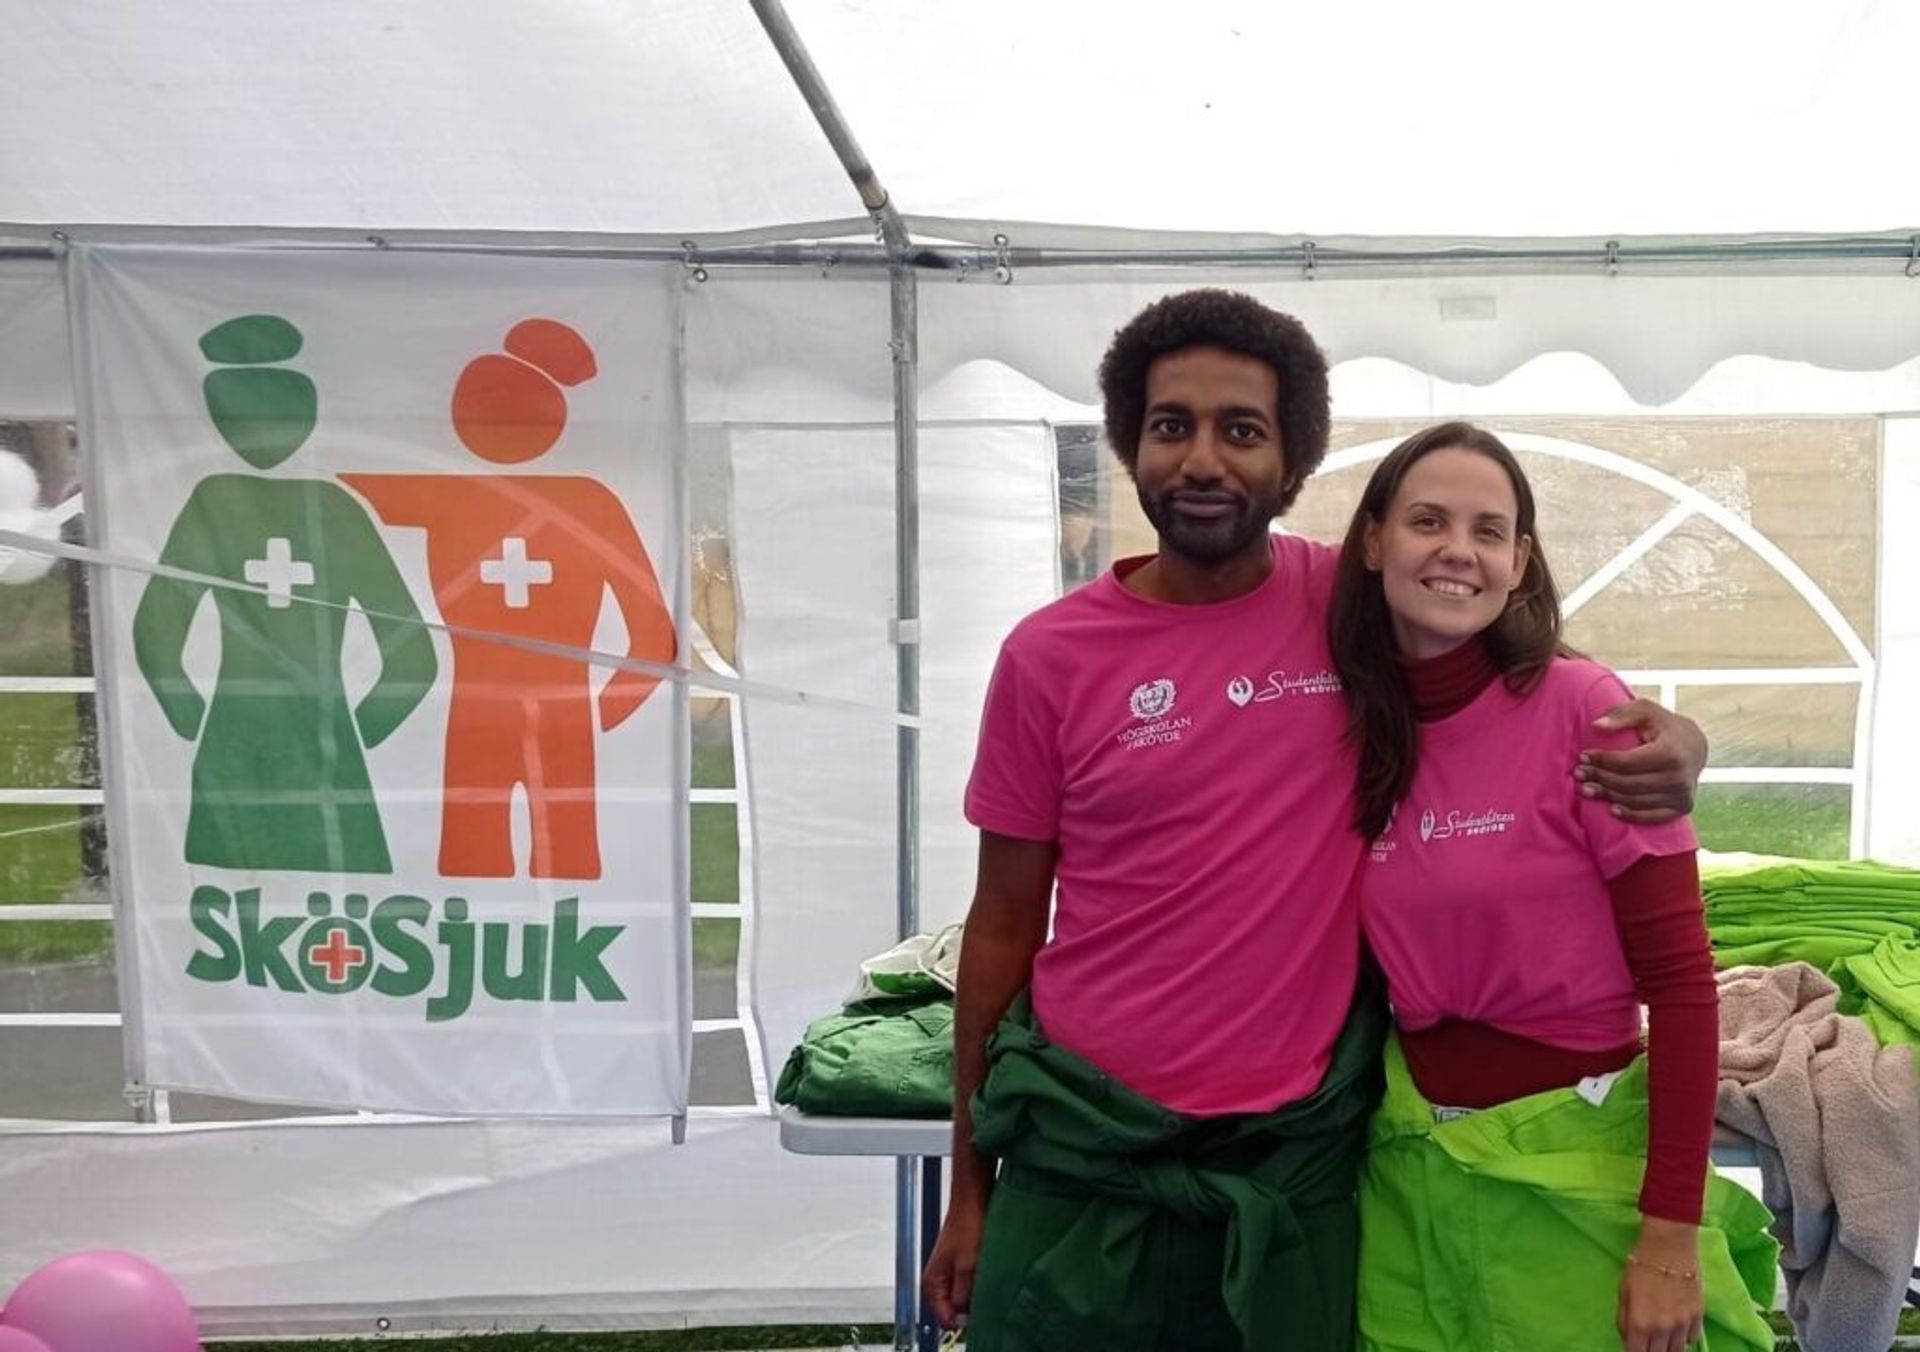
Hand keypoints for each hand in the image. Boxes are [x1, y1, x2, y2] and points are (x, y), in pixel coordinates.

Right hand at [922, 1195, 985, 1330]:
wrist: (972, 1202)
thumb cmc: (968, 1227)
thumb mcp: (967, 1266)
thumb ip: (962, 1296)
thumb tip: (963, 1319)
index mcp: (932, 1284)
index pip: (945, 1320)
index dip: (964, 1321)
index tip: (980, 1313)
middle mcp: (937, 1283)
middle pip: (954, 1311)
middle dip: (971, 1308)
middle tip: (986, 1295)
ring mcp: (948, 1276)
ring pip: (963, 1300)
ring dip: (976, 1295)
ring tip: (987, 1281)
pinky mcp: (959, 1269)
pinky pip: (969, 1288)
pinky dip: (979, 1285)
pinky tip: (987, 1275)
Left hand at [1576, 699, 1707, 824]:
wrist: (1696, 746)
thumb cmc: (1664, 726)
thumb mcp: (1645, 710)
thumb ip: (1621, 715)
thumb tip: (1596, 725)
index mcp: (1670, 752)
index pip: (1626, 762)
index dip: (1601, 760)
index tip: (1583, 756)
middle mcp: (1679, 776)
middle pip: (1627, 783)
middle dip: (1599, 778)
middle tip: (1579, 774)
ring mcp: (1682, 794)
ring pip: (1635, 800)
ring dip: (1608, 796)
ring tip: (1587, 789)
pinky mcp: (1683, 807)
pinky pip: (1652, 817)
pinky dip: (1631, 815)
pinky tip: (1612, 809)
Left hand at [1617, 1218, 1704, 1351]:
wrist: (1669, 1246)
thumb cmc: (1640, 1265)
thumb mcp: (1623, 1292)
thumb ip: (1624, 1320)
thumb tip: (1629, 1338)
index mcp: (1639, 1323)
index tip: (1635, 1347)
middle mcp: (1662, 1329)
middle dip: (1651, 1350)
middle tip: (1648, 1340)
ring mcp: (1683, 1324)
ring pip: (1677, 1351)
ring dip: (1668, 1346)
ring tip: (1662, 1333)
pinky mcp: (1699, 1317)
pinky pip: (1692, 1339)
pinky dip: (1684, 1336)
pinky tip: (1677, 1324)